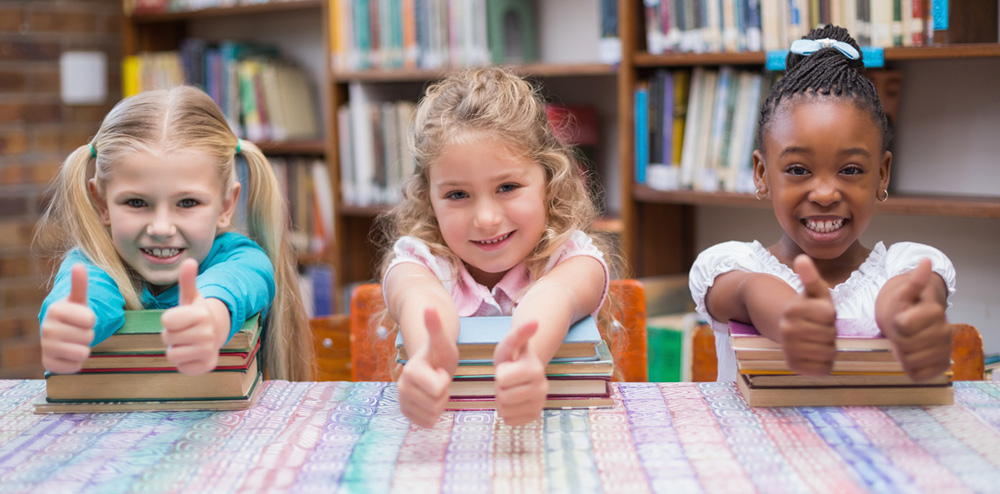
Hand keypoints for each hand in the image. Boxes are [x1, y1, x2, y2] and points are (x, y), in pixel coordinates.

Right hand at [40, 264, 94, 373]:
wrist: (59, 333)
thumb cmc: (73, 315)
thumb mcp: (79, 299)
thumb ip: (80, 285)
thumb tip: (80, 266)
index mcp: (55, 309)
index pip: (90, 319)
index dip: (92, 319)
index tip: (83, 317)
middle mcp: (46, 328)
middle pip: (88, 336)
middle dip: (88, 334)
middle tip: (78, 330)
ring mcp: (46, 347)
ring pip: (83, 352)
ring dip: (84, 348)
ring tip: (75, 341)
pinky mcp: (48, 364)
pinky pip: (75, 367)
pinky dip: (77, 362)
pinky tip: (69, 354)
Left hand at [161, 259, 223, 374]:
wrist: (215, 334)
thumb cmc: (195, 314)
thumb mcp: (190, 297)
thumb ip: (187, 280)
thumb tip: (190, 260)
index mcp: (202, 314)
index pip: (166, 320)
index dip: (169, 320)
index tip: (180, 319)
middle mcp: (208, 333)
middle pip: (167, 338)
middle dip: (171, 335)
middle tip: (183, 332)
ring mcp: (208, 350)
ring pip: (172, 354)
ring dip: (176, 349)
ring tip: (187, 343)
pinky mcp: (207, 366)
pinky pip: (181, 367)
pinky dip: (184, 362)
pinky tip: (193, 354)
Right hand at [397, 307, 457, 427]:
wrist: (431, 363)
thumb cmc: (439, 352)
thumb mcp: (441, 341)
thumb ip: (435, 326)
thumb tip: (429, 306)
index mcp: (410, 371)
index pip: (438, 388)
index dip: (444, 380)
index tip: (439, 370)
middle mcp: (401, 387)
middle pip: (435, 404)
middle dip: (442, 393)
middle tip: (438, 379)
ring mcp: (402, 401)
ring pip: (431, 415)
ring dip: (439, 404)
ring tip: (435, 388)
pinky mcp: (406, 413)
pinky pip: (426, 423)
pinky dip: (433, 414)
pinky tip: (430, 399)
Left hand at [493, 320, 546, 425]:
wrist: (522, 371)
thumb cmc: (513, 355)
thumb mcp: (510, 342)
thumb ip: (519, 333)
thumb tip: (535, 320)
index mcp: (535, 369)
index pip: (502, 379)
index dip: (500, 373)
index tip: (507, 367)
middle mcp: (542, 388)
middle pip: (503, 397)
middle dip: (500, 388)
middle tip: (508, 380)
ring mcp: (539, 404)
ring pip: (505, 410)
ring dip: (502, 400)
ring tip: (510, 389)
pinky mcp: (534, 416)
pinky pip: (510, 420)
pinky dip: (506, 412)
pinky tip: (513, 401)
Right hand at [779, 255, 837, 375]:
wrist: (786, 328)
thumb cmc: (808, 308)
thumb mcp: (813, 291)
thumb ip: (810, 276)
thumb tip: (802, 258)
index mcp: (793, 308)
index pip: (829, 315)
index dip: (830, 315)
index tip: (820, 313)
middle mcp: (787, 329)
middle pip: (829, 335)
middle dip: (829, 332)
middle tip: (818, 328)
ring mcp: (789, 348)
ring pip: (828, 352)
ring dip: (828, 347)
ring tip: (817, 339)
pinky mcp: (794, 366)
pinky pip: (823, 368)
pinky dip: (824, 363)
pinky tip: (815, 353)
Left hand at [877, 259, 949, 381]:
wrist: (911, 321)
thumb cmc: (903, 307)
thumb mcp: (902, 294)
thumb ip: (913, 282)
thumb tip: (925, 260)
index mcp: (935, 312)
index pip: (903, 325)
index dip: (896, 323)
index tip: (900, 317)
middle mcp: (945, 332)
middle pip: (905, 344)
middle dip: (898, 338)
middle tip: (901, 332)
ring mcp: (944, 351)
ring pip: (910, 361)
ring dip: (902, 353)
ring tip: (906, 342)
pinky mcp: (940, 366)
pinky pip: (918, 375)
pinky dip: (910, 368)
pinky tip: (912, 356)